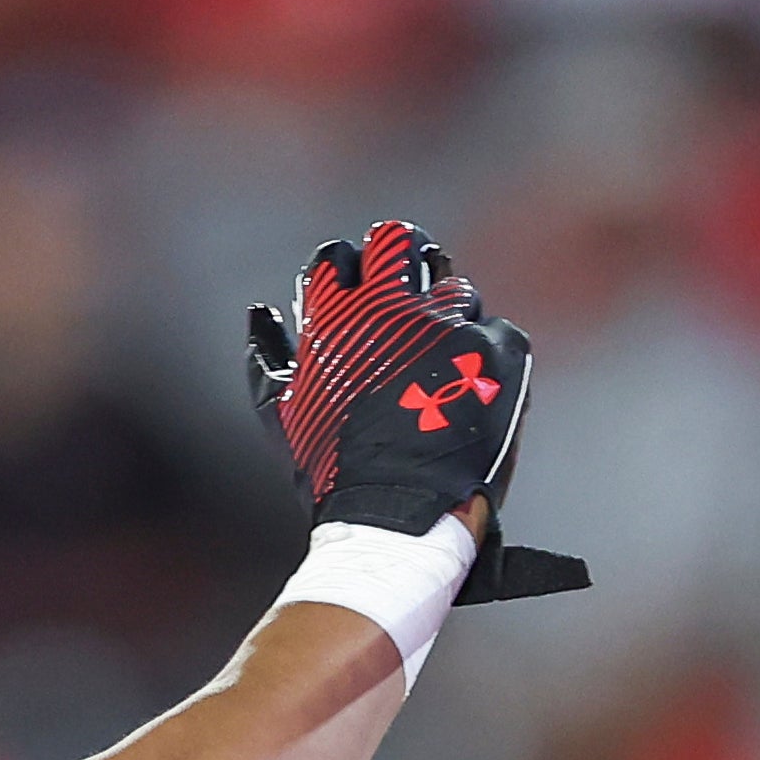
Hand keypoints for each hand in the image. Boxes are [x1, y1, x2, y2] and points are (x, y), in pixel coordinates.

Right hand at [244, 221, 533, 545]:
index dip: (350, 270)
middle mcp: (393, 307)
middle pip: (401, 242)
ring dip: (448, 318)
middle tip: (410, 300)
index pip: (341, 256)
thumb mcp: (283, 413)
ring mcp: (450, 324)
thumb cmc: (334, 473)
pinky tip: (470, 396)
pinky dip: (486, 358)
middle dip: (404, 262)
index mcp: (336, 317)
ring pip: (455, 289)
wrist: (398, 518)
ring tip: (442, 370)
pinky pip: (495, 331)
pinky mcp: (498, 349)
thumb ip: (267, 355)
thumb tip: (261, 311)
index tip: (360, 292)